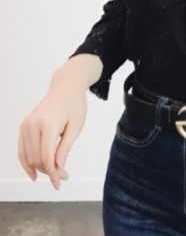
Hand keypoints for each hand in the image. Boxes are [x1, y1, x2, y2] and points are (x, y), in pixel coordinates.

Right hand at [18, 72, 87, 189]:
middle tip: (64, 176)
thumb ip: (65, 147)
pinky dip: (27, 162)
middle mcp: (32, 125)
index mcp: (48, 124)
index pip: (46, 156)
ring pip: (28, 156)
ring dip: (39, 168)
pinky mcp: (23, 126)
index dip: (52, 173)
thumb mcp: (76, 126)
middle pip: (36, 158)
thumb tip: (58, 167)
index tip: (59, 183)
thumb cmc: (75, 105)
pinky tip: (34, 173)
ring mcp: (25, 125)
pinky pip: (22, 149)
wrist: (65, 88)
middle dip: (49, 171)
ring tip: (55, 173)